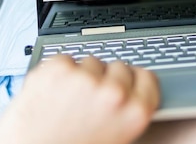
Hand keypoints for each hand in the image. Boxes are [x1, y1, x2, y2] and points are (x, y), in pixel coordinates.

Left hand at [0, 55, 159, 143]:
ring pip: (90, 62)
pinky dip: (56, 73)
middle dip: (105, 78)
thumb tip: (130, 91)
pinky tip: (50, 95)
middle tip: (88, 99)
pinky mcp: (56, 70)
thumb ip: (126, 113)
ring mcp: (84, 80)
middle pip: (119, 66)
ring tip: (65, 103)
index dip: (133, 79)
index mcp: (134, 113)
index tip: (126, 81)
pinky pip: (64, 60)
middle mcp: (113, 94)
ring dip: (80, 75)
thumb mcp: (113, 139)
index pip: (146, 77)